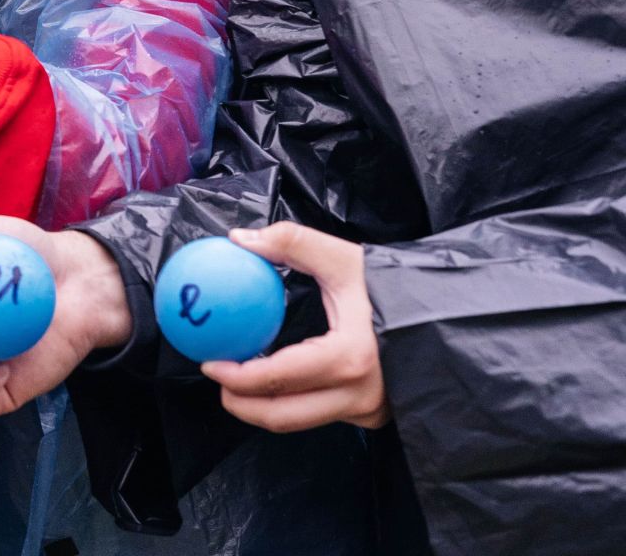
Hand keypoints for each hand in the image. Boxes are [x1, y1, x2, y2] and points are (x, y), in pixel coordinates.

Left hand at [202, 223, 387, 431]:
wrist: (452, 316)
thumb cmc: (397, 287)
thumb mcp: (345, 258)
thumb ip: (292, 243)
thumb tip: (239, 240)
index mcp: (350, 357)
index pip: (279, 378)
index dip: (237, 377)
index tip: (210, 363)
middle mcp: (360, 394)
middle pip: (284, 415)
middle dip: (241, 405)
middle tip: (217, 382)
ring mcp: (369, 410)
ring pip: (301, 421)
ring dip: (263, 408)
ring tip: (237, 384)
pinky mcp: (372, 415)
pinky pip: (321, 415)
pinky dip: (292, 403)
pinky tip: (275, 382)